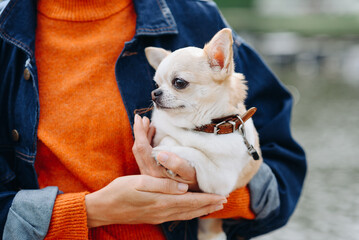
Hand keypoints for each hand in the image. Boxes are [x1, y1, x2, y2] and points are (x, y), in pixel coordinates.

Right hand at [85, 175, 226, 227]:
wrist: (104, 208)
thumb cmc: (119, 191)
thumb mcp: (139, 183)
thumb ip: (163, 185)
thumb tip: (185, 188)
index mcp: (161, 202)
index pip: (191, 201)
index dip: (207, 199)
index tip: (222, 196)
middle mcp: (163, 212)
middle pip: (192, 210)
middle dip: (209, 205)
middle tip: (224, 201)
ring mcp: (158, 216)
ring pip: (186, 214)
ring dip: (201, 210)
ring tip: (213, 207)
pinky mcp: (154, 216)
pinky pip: (177, 216)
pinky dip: (189, 213)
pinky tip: (191, 210)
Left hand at [132, 115, 198, 190]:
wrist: (196, 198)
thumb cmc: (196, 182)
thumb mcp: (190, 173)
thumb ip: (177, 164)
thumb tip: (160, 153)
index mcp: (155, 172)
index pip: (142, 148)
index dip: (140, 132)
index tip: (140, 118)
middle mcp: (149, 174)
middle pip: (138, 149)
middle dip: (139, 132)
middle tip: (142, 118)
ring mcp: (149, 175)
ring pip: (141, 152)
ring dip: (143, 137)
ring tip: (148, 124)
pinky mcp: (152, 174)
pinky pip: (145, 155)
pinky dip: (147, 143)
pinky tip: (152, 136)